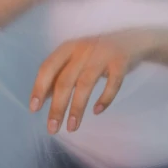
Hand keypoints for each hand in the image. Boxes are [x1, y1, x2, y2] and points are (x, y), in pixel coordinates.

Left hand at [28, 29, 155, 133]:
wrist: (134, 39)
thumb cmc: (98, 52)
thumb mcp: (77, 57)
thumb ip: (61, 73)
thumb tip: (43, 97)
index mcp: (68, 47)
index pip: (48, 67)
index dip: (39, 88)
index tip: (34, 109)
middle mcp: (83, 49)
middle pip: (65, 80)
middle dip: (57, 107)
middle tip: (52, 128)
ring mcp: (103, 54)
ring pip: (85, 84)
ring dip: (77, 108)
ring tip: (72, 127)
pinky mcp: (121, 61)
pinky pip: (112, 83)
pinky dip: (104, 99)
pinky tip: (97, 111)